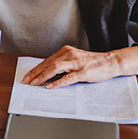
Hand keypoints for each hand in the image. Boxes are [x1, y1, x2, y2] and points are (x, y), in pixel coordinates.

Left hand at [21, 45, 137, 88]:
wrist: (111, 61)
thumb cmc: (92, 63)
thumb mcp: (74, 60)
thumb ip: (62, 64)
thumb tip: (47, 74)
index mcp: (65, 51)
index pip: (46, 61)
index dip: (35, 69)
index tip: (27, 76)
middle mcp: (68, 54)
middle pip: (47, 64)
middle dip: (35, 73)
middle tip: (26, 81)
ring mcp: (76, 63)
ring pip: (55, 68)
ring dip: (43, 77)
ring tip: (35, 84)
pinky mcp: (83, 71)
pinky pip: (68, 77)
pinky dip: (58, 82)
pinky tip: (50, 86)